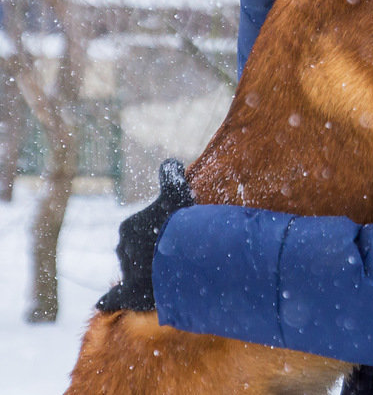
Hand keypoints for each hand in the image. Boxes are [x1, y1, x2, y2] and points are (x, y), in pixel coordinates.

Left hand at [96, 159, 194, 312]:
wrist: (175, 257)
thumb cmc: (176, 223)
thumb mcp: (177, 192)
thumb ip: (171, 175)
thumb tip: (170, 162)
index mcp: (129, 226)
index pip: (143, 227)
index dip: (160, 229)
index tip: (176, 233)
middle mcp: (123, 247)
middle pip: (139, 248)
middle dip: (151, 250)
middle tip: (173, 253)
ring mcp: (127, 270)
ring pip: (136, 269)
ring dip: (148, 271)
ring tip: (169, 273)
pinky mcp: (131, 292)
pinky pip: (117, 296)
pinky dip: (111, 299)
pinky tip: (104, 302)